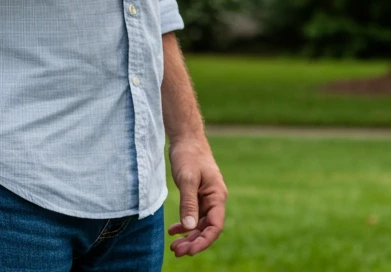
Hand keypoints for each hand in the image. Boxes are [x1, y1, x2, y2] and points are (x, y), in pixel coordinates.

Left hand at [167, 137, 226, 257]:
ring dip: (189, 236)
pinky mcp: (197, 195)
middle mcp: (214, 199)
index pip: (215, 226)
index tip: (189, 251)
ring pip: (200, 224)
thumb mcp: (187, 179)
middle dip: (194, 242)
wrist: (186, 138)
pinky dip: (184, 224)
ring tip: (174, 246)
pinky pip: (193, 215)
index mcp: (217, 195)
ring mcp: (206, 198)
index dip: (204, 241)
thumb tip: (190, 227)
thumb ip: (189, 203)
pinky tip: (173, 230)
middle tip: (176, 251)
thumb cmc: (189, 155)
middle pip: (207, 228)